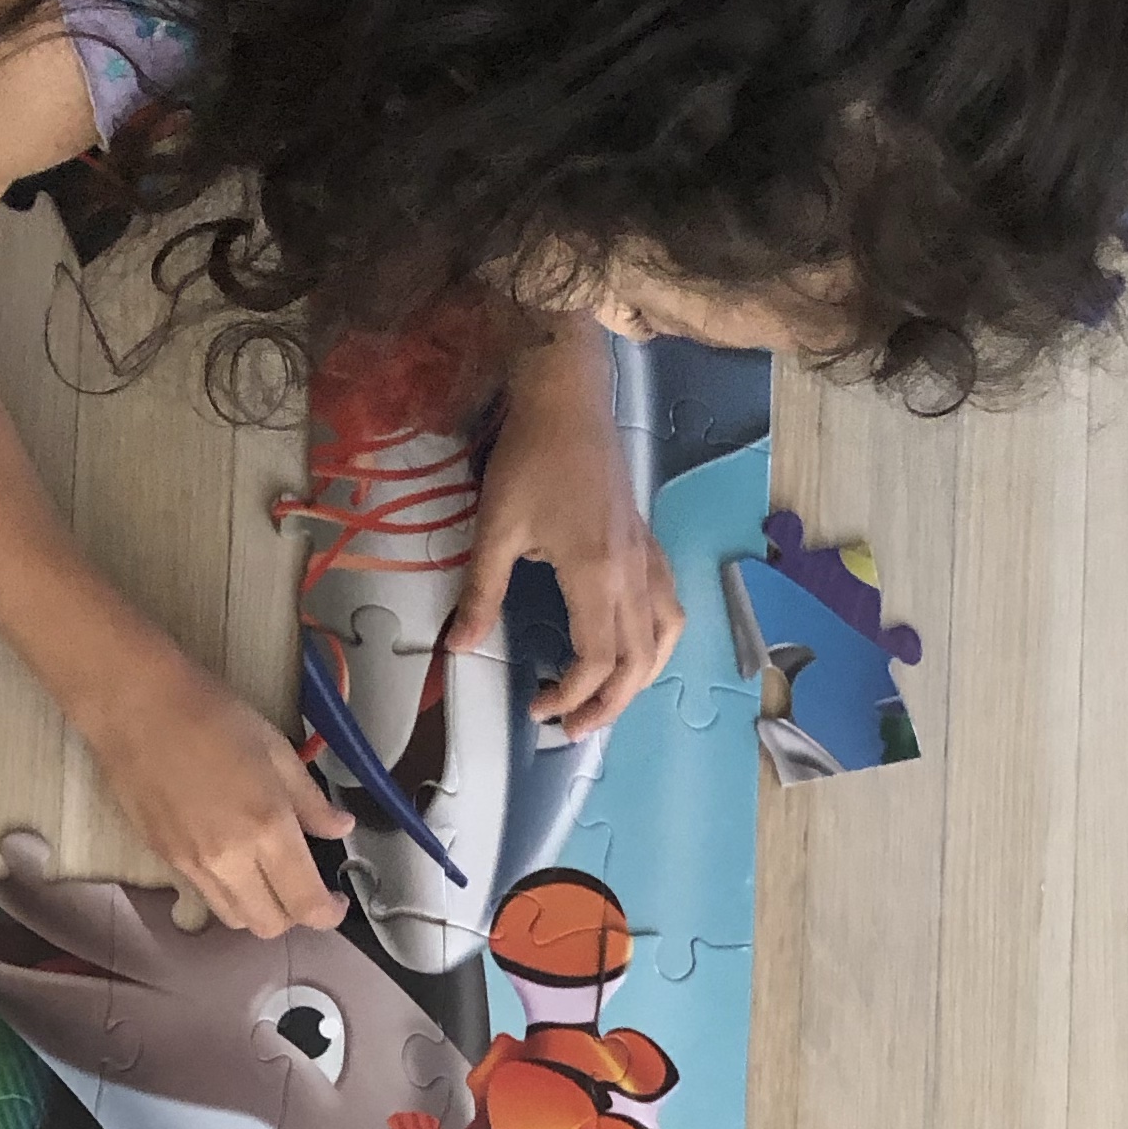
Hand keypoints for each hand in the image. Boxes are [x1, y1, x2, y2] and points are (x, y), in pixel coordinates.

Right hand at [92, 655, 348, 936]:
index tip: (336, 902)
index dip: (328, 914)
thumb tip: (339, 827)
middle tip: (303, 888)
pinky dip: (227, 892)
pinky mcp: (165, 860)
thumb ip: (311, 801)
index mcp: (267, 829)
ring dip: (258, 908)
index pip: (305, 903)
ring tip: (267, 877)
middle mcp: (230, 859)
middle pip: (269, 925)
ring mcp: (192, 865)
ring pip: (234, 918)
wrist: (136, 708)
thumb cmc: (211, 716)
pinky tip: (232, 860)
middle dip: (294, 916)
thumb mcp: (277, 750)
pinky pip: (205, 896)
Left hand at [451, 324, 682, 733]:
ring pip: (663, 638)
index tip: (537, 707)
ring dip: (639, 680)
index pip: (598, 659)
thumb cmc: (530, 457)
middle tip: (571, 729)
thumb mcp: (494, 528)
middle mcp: (633, 573)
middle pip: (638, 662)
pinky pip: (668, 608)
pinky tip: (633, 650)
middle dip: (607, 705)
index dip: (571, 695)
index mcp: (597, 574)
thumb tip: (459, 646)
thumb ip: (481, 593)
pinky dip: (656, 642)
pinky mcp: (649, 545)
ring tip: (605, 701)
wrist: (568, 399)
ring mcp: (648, 558)